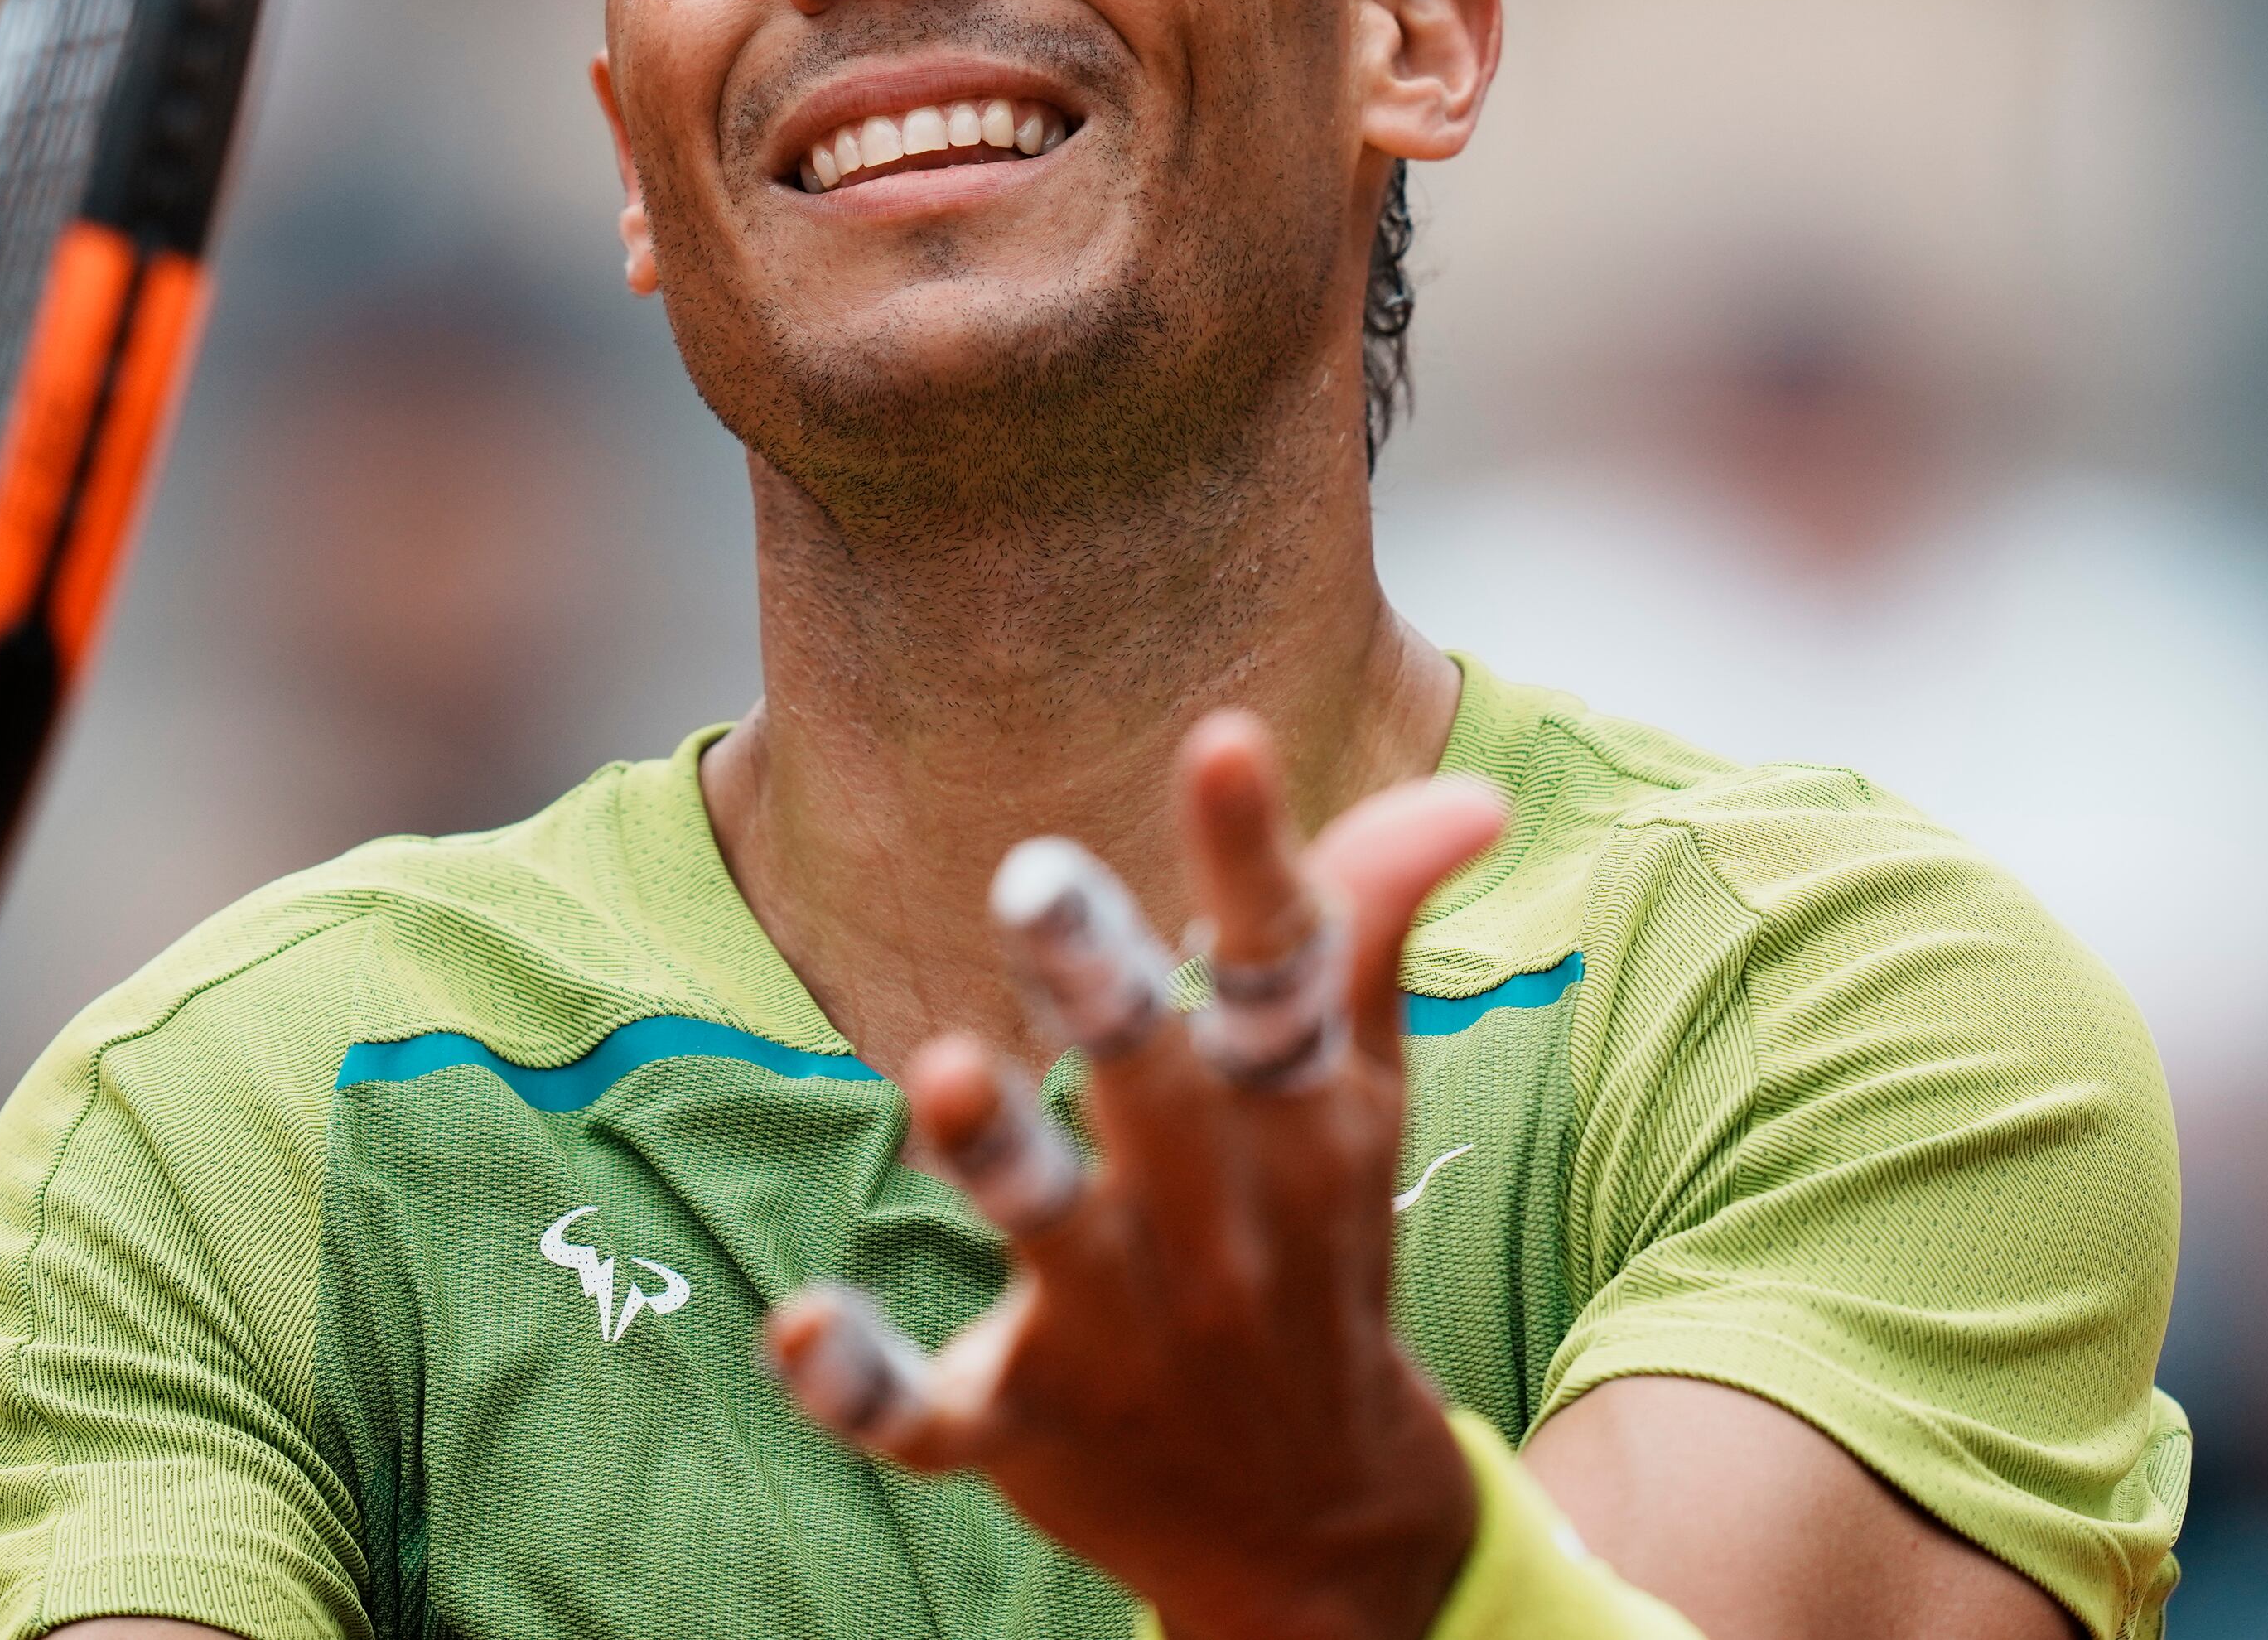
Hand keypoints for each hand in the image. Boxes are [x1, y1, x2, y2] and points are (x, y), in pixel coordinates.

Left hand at [762, 712, 1508, 1639]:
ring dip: (995, 1155)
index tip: (1221, 737)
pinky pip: (931, 1410)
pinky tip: (797, 1325)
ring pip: (1050, 1231)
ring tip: (943, 1072)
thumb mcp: (1354, 1101)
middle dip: (1098, 986)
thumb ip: (1361, 932)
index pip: (1277, 976)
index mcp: (1295, 1126)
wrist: (1320, 1529)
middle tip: (1034, 876)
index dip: (1251, 859)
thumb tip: (1470, 787)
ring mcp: (1117, 1333)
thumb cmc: (1313, 1254)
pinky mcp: (1025, 1428)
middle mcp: (1212, 1222)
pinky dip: (863, 1380)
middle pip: (1154, 1086)